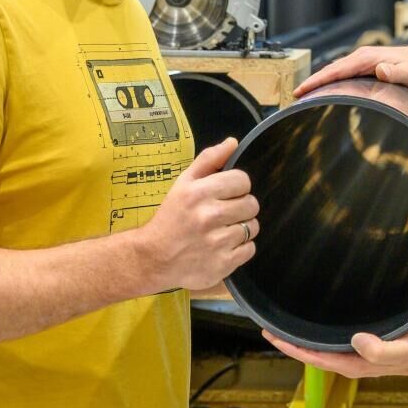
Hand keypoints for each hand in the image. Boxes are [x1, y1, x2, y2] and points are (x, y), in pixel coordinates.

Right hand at [135, 137, 259, 291]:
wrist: (154, 258)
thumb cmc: (171, 217)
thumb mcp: (183, 183)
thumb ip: (209, 160)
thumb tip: (233, 142)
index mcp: (199, 193)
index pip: (242, 181)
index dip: (237, 186)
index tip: (227, 193)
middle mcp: (209, 217)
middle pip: (251, 204)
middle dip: (241, 207)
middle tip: (225, 213)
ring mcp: (217, 242)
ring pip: (252, 227)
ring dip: (242, 228)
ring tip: (223, 230)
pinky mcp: (223, 264)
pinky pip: (250, 249)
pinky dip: (240, 248)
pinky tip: (224, 246)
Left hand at [262, 326, 407, 378]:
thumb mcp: (401, 349)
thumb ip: (380, 349)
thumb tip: (355, 340)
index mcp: (352, 364)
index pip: (314, 357)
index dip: (292, 348)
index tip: (273, 336)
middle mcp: (347, 360)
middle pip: (310, 353)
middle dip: (289, 343)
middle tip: (267, 326)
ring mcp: (351, 353)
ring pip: (318, 347)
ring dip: (299, 338)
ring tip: (281, 324)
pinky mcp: (358, 344)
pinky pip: (328, 341)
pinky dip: (314, 333)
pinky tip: (309, 323)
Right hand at [294, 46, 407, 96]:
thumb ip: (396, 72)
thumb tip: (379, 69)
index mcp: (369, 57)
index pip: (337, 69)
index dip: (318, 80)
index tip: (302, 89)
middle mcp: (364, 57)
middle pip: (332, 69)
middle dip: (313, 81)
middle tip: (295, 95)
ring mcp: (365, 61)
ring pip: (336, 71)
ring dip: (321, 81)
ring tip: (304, 94)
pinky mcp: (368, 67)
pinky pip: (344, 74)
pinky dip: (332, 81)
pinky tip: (326, 90)